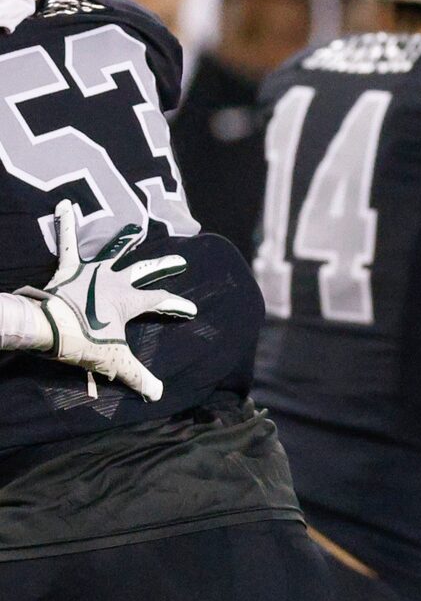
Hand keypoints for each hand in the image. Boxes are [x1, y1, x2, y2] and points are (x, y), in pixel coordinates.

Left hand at [18, 201, 195, 401]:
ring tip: (133, 227)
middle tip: (181, 261)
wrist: (48, 327)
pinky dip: (66, 224)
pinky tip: (64, 204)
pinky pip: (68, 242)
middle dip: (165, 267)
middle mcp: (115, 281)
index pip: (162, 301)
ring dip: (123, 239)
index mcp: (130, 301)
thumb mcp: (114, 362)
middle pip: (146, 271)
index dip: (178, 305)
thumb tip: (159, 395)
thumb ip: (138, 377)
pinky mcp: (68, 269)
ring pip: (113, 251)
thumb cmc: (83, 341)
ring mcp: (92, 273)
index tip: (192, 310)